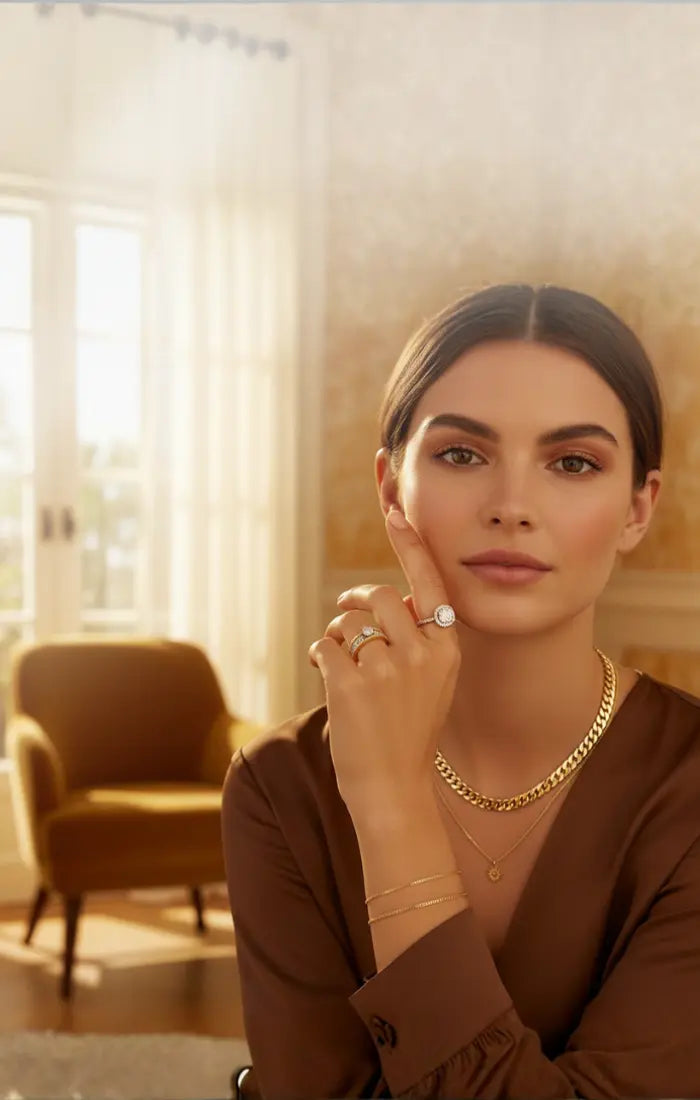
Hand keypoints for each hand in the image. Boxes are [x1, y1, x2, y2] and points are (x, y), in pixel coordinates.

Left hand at [308, 508, 460, 824]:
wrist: (393, 789)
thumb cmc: (408, 733)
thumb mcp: (432, 683)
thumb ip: (418, 640)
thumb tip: (388, 600)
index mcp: (446, 648)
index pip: (428, 584)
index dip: (409, 545)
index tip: (395, 511)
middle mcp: (421, 652)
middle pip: (378, 597)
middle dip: (355, 600)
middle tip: (345, 613)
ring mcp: (387, 667)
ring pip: (348, 621)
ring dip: (338, 636)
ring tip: (342, 665)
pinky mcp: (351, 682)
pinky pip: (326, 644)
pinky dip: (321, 657)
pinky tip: (329, 679)